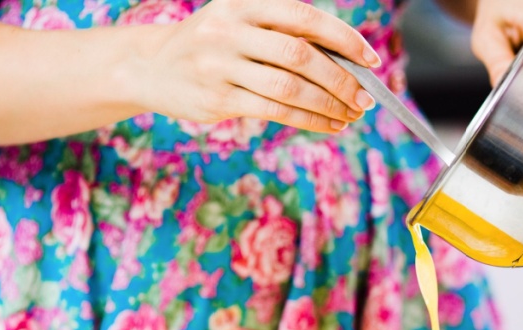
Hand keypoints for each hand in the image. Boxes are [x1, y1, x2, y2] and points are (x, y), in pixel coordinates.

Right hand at [133, 0, 381, 132]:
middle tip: (365, 98)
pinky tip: (329, 124)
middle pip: (300, 55)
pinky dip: (309, 120)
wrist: (152, 66)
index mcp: (244, 2)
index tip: (370, 60)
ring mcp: (221, 65)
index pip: (304, 17)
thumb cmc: (215, 44)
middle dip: (341, 80)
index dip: (343, 38)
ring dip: (328, 105)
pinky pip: (275, 112)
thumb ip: (286, 34)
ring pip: (290, 88)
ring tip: (351, 115)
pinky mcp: (218, 98)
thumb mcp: (242, 22)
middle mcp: (231, 29)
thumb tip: (349, 63)